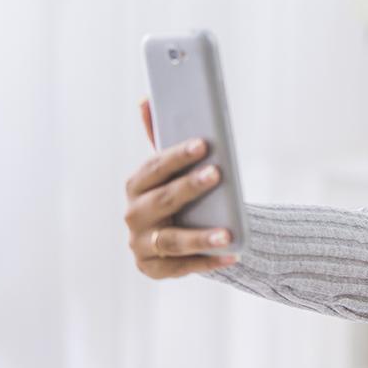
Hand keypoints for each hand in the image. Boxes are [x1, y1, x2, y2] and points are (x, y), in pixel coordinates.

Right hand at [125, 97, 236, 278]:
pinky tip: (233, 255)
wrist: (181, 233)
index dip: (177, 156)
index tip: (203, 145)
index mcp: (136, 186)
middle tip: (217, 175)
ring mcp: (141, 245)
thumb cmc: (178, 194)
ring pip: (172, 240)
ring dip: (200, 236)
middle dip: (189, 187)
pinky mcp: (154, 269)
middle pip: (162, 201)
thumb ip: (159, 136)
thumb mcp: (170, 168)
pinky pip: (182, 267)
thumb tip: (146, 98)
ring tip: (227, 233)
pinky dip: (208, 262)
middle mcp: (134, 216)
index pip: (153, 168)